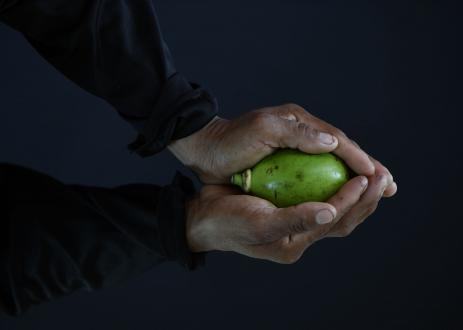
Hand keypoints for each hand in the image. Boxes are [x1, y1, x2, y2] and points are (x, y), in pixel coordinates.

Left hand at [168, 103, 377, 183]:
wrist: (205, 150)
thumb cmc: (231, 141)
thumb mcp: (261, 130)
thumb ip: (296, 134)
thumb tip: (333, 142)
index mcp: (299, 121)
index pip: (336, 140)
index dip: (359, 158)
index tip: (379, 175)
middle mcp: (301, 131)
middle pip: (340, 149)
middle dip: (365, 166)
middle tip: (389, 183)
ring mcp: (294, 147)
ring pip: (331, 162)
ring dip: (353, 176)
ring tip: (374, 190)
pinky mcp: (286, 162)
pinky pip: (315, 173)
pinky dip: (330, 182)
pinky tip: (340, 195)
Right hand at [186, 175, 370, 262]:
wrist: (204, 216)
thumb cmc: (228, 221)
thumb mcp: (259, 224)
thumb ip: (295, 220)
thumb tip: (330, 212)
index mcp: (295, 244)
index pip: (334, 221)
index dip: (353, 200)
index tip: (367, 179)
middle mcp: (299, 234)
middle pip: (342, 219)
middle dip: (365, 199)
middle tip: (385, 178)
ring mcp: (294, 220)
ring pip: (334, 208)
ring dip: (356, 193)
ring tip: (373, 175)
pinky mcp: (288, 207)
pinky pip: (317, 196)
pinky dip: (333, 185)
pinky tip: (341, 170)